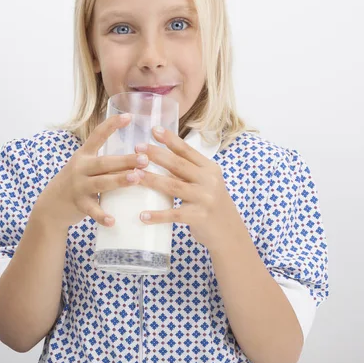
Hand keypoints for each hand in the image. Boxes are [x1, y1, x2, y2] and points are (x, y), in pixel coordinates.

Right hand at [37, 113, 148, 228]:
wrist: (50, 205)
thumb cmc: (78, 182)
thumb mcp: (86, 166)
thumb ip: (107, 160)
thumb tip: (139, 154)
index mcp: (84, 155)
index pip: (98, 135)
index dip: (112, 125)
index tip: (129, 116)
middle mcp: (80, 168)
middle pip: (105, 162)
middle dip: (125, 160)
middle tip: (145, 158)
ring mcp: (78, 186)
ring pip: (101, 183)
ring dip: (119, 180)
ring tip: (137, 178)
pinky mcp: (78, 204)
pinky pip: (92, 210)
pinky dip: (102, 216)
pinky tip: (113, 220)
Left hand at [134, 126, 241, 249]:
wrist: (230, 232)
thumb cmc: (212, 205)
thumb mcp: (207, 184)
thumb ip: (189, 172)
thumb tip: (161, 157)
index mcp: (210, 169)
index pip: (188, 151)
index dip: (170, 139)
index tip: (153, 130)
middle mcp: (209, 180)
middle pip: (178, 164)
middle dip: (156, 155)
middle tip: (136, 148)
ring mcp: (205, 198)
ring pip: (173, 186)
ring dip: (151, 180)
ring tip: (133, 176)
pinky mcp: (199, 217)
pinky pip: (174, 214)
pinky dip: (157, 215)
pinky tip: (142, 216)